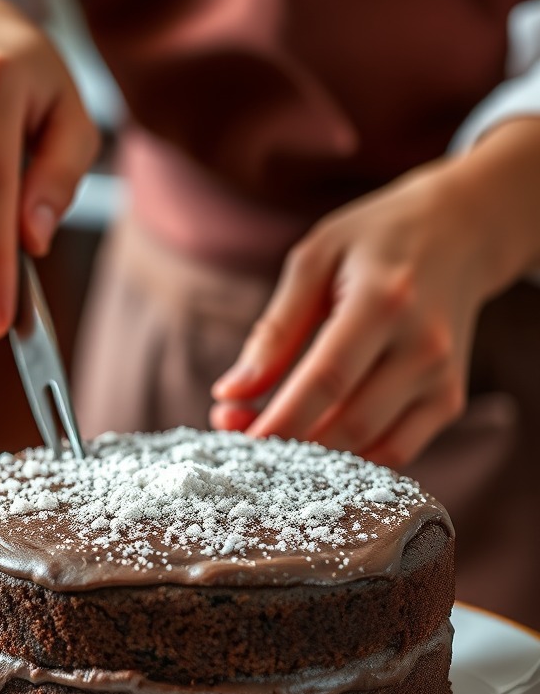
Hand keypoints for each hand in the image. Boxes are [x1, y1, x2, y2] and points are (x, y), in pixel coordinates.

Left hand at [209, 156, 509, 467]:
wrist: (463, 230)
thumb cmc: (376, 241)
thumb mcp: (315, 260)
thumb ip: (274, 330)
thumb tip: (229, 392)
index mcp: (385, 302)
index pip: (326, 381)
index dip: (278, 419)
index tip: (231, 434)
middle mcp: (423, 346)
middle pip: (348, 425)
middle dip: (286, 443)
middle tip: (237, 437)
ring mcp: (442, 378)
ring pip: (371, 450)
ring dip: (312, 460)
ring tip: (266, 438)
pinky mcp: (448, 401)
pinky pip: (395, 454)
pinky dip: (348, 463)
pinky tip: (310, 445)